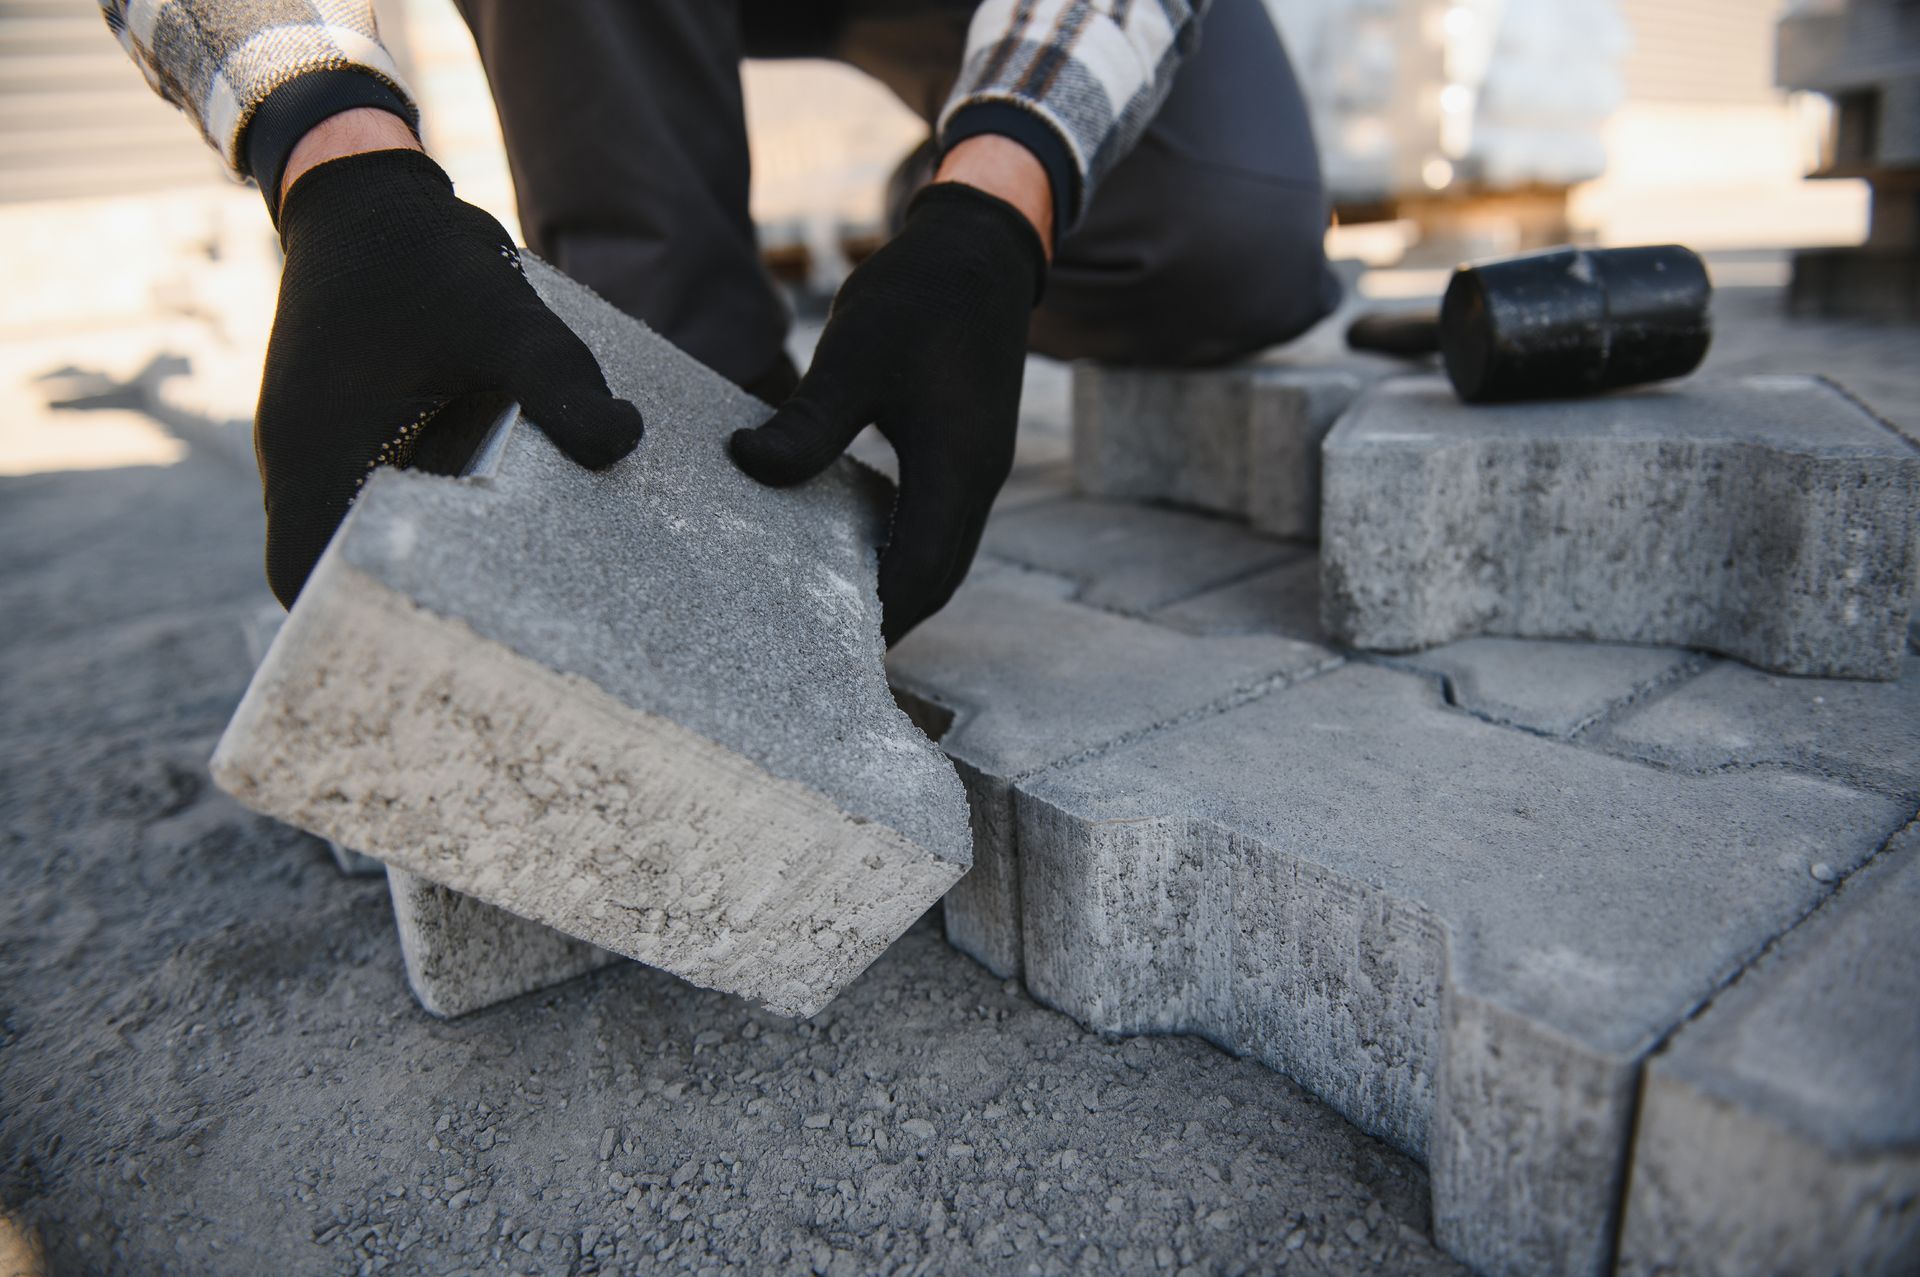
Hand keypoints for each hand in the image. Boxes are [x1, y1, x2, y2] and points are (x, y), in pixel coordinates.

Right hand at [256, 147, 642, 605]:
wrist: (370, 190)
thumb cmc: (422, 257)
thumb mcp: (505, 321)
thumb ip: (561, 385)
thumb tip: (623, 442)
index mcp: (318, 453)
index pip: (304, 579)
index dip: (349, 627)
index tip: (419, 656)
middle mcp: (306, 460)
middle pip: (330, 570)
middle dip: (395, 606)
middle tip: (481, 642)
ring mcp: (321, 444)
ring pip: (354, 532)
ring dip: (412, 560)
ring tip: (497, 600)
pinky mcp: (347, 427)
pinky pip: (375, 492)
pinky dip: (422, 516)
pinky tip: (492, 527)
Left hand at [728, 179, 1046, 644]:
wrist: (981, 247)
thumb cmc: (919, 295)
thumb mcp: (853, 356)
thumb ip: (808, 423)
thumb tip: (748, 467)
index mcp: (957, 465)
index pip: (922, 569)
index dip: (881, 616)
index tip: (831, 650)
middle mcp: (978, 477)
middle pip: (939, 575)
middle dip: (890, 617)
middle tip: (826, 651)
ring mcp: (979, 464)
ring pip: (942, 550)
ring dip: (899, 584)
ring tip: (838, 611)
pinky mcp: (969, 447)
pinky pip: (939, 519)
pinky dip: (903, 546)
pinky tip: (855, 544)